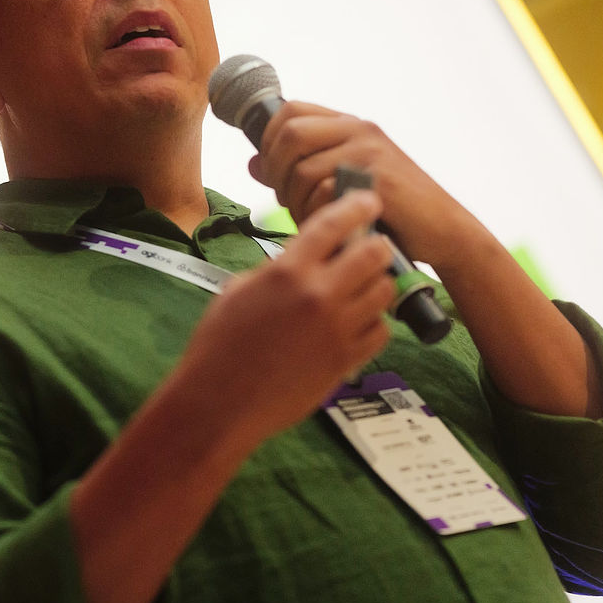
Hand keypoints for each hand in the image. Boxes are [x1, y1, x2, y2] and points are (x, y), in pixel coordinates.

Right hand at [179, 189, 395, 449]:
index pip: (334, 223)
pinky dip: (374, 323)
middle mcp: (319, 294)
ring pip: (383, 292)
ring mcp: (337, 329)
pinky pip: (381, 332)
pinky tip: (357, 324)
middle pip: (373, 254)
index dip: (357, 206)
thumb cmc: (219, 345)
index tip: (369, 200)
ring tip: (362, 287)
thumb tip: (302, 260)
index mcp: (288, 271)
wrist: (220, 402)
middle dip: (376, 246)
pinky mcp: (346, 361)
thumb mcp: (239, 290)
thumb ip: (278, 270)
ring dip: (377, 284)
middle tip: (371, 248)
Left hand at [248, 100, 471, 272]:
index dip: (268, 139)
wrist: (443, 231)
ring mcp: (370, 151)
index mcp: (349, 125)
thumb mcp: (341, 182)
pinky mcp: (377, 177)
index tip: (270, 171)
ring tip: (309, 218)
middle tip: (285, 198)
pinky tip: (329, 225)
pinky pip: (324, 189)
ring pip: (302, 168)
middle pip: (290, 133)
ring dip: (295, 201)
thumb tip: (254, 163)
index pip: (290, 111)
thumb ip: (300, 169)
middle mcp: (359, 130)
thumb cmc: (390, 210)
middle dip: (276, 171)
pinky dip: (316, 213)